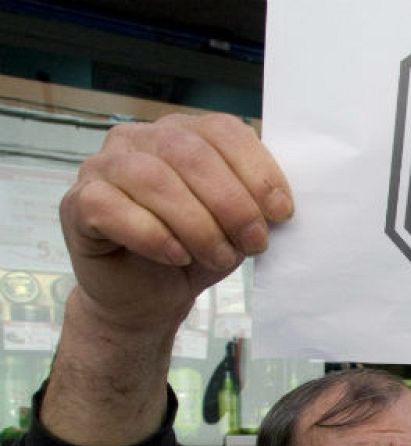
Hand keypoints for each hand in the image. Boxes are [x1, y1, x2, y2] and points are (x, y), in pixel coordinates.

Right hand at [60, 113, 292, 337]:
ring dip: (197, 224)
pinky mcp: (78, 203)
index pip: (223, 130)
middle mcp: (138, 139)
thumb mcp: (236, 223)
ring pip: (152, 178)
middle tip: (253, 242)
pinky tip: (176, 257)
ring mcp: (102, 167)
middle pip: (189, 153)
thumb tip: (280, 200)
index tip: (281, 212)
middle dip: (231, 202)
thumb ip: (253, 200)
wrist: (148, 297)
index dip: (257, 170)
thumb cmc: (194, 251)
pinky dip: (153, 235)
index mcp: (182, 133)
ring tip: (219, 257)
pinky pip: (111, 207)